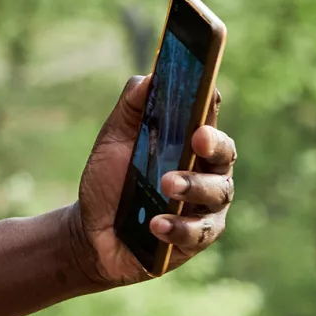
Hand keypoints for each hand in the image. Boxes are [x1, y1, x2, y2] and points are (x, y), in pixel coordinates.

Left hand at [69, 75, 236, 287]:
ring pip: (217, 193)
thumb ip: (131, 109)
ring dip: (193, 187)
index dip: (210, 105)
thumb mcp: (113, 141)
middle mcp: (207, 172)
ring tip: (166, 185)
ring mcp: (206, 206)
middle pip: (225, 154)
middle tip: (197, 140)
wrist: (90, 231)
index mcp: (189, 143)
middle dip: (214, 145)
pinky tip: (156, 225)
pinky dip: (179, 227)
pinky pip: (198, 233)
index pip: (208, 118)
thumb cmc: (109, 180)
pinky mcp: (197, 238)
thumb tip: (150, 77)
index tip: (208, 92)